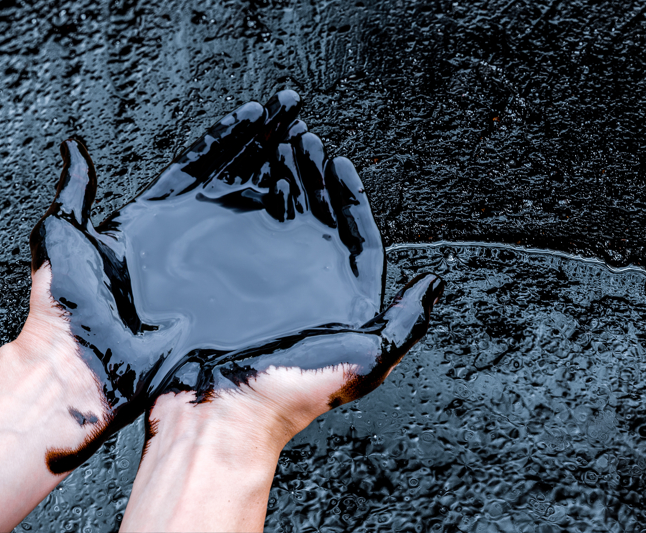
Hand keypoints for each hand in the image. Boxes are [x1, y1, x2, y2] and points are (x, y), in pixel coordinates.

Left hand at [28, 91, 302, 472]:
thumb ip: (75, 191)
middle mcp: (187, 239)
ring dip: (283, 181)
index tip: (261, 112)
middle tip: (297, 120)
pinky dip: (287, 231)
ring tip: (310, 152)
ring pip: (254, 213)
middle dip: (269, 148)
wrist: (87, 374)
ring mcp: (209, 267)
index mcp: (153, 219)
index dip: (232, 136)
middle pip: (235, 181)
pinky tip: (308, 211)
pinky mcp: (225, 296)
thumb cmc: (68, 313)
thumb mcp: (64, 238)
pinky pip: (262, 258)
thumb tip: (72, 148)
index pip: (200, 164)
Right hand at [122, 128, 443, 532]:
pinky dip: (232, 174)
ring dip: (278, 169)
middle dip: (310, 173)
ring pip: (270, 204)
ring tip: (282, 138)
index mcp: (333, 297)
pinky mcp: (209, 262)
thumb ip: (404, 323)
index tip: (340, 164)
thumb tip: (436, 283)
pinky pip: (225, 208)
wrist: (212, 413)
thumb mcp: (364, 362)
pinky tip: (241, 153)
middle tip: (308, 141)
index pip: (348, 234)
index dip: (347, 195)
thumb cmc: (285, 394)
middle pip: (308, 212)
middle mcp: (292, 281)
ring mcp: (248, 270)